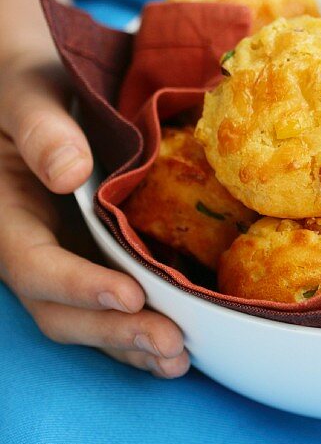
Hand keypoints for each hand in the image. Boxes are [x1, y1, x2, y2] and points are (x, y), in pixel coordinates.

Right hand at [0, 51, 189, 377]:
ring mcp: (61, 258)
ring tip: (179, 360)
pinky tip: (180, 346)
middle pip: (58, 310)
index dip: (78, 286)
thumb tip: (70, 171)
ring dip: (130, 345)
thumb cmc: (28, 83)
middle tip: (171, 345)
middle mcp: (29, 247)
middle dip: (114, 332)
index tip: (129, 294)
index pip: (33, 265)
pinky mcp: (90, 258)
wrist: (37, 88)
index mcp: (4, 214)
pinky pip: (108, 305)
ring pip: (85, 320)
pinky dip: (138, 329)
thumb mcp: (27, 92)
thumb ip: (42, 130)